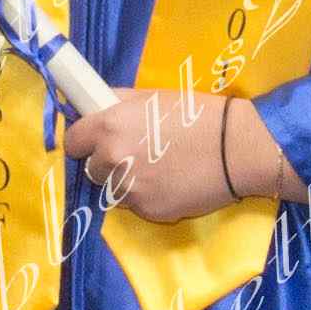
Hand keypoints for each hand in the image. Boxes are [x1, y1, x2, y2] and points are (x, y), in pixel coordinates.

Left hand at [62, 91, 268, 223]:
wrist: (238, 149)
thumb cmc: (198, 115)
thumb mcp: (153, 97)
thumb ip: (118, 103)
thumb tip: (95, 106)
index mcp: (109, 127)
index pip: (72, 142)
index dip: (84, 140)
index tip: (96, 141)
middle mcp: (113, 160)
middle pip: (92, 168)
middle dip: (108, 162)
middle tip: (136, 153)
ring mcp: (130, 189)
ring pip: (113, 190)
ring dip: (127, 181)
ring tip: (158, 169)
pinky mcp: (149, 211)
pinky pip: (137, 204)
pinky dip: (148, 196)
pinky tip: (172, 183)